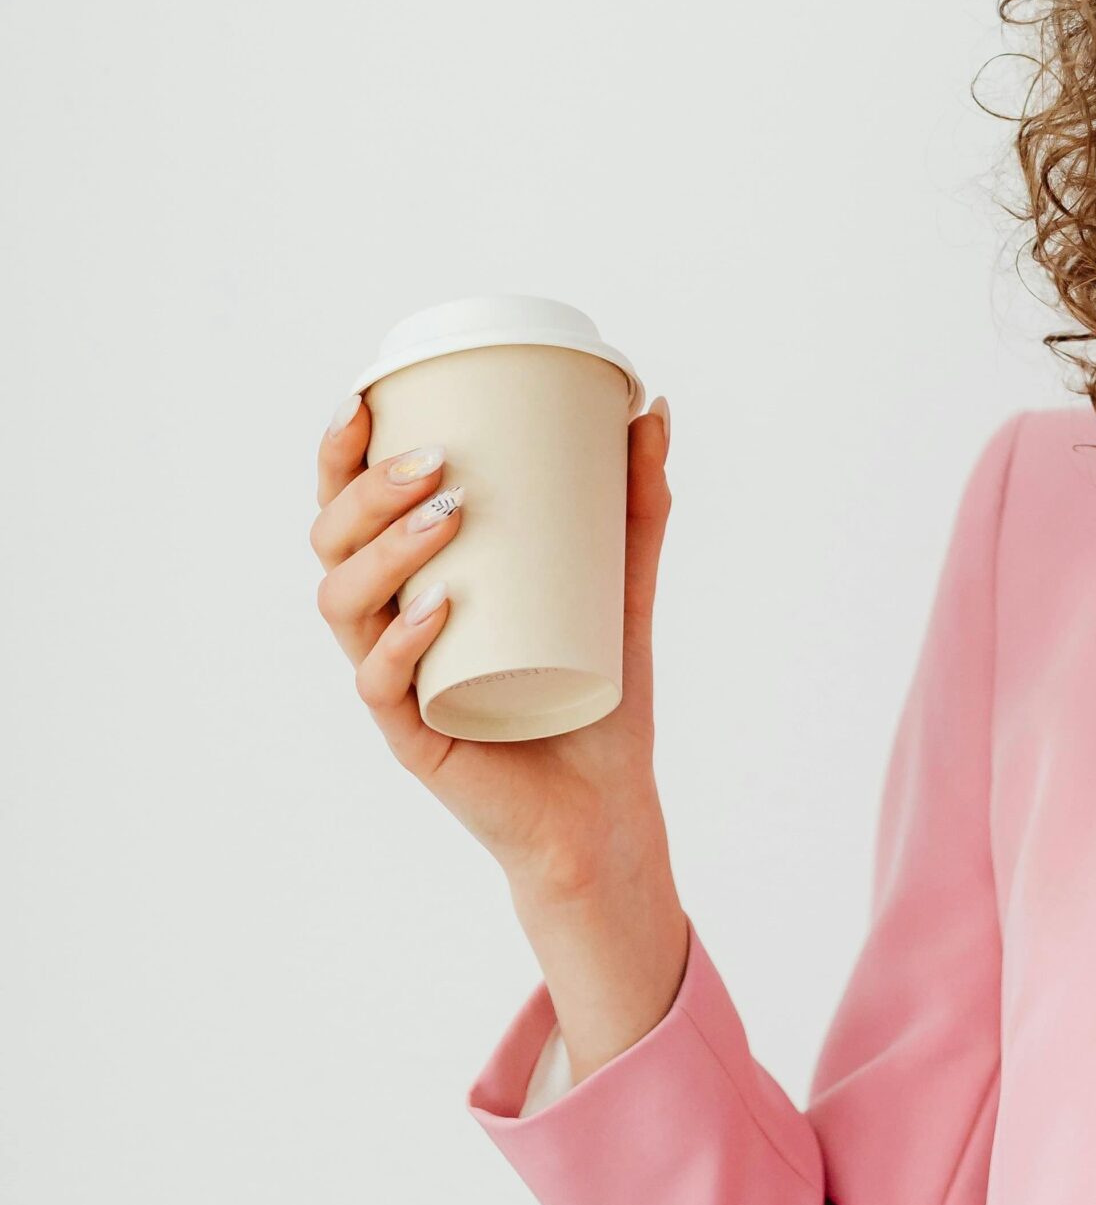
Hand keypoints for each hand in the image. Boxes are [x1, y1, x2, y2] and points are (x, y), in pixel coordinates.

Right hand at [308, 387, 677, 898]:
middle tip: (434, 462)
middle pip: (333, 544)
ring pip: (345, 605)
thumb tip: (654, 408)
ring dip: (385, 551)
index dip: (339, 454)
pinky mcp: (415, 737)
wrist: (608, 808)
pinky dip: (403, 640)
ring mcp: (395, 683)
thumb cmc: (600, 694)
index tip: (366, 397)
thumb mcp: (624, 585)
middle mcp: (388, 628)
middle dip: (368, 492)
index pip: (349, 509)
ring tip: (445, 517)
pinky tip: (436, 609)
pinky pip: (384, 683)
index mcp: (412, 585)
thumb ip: (637, 504)